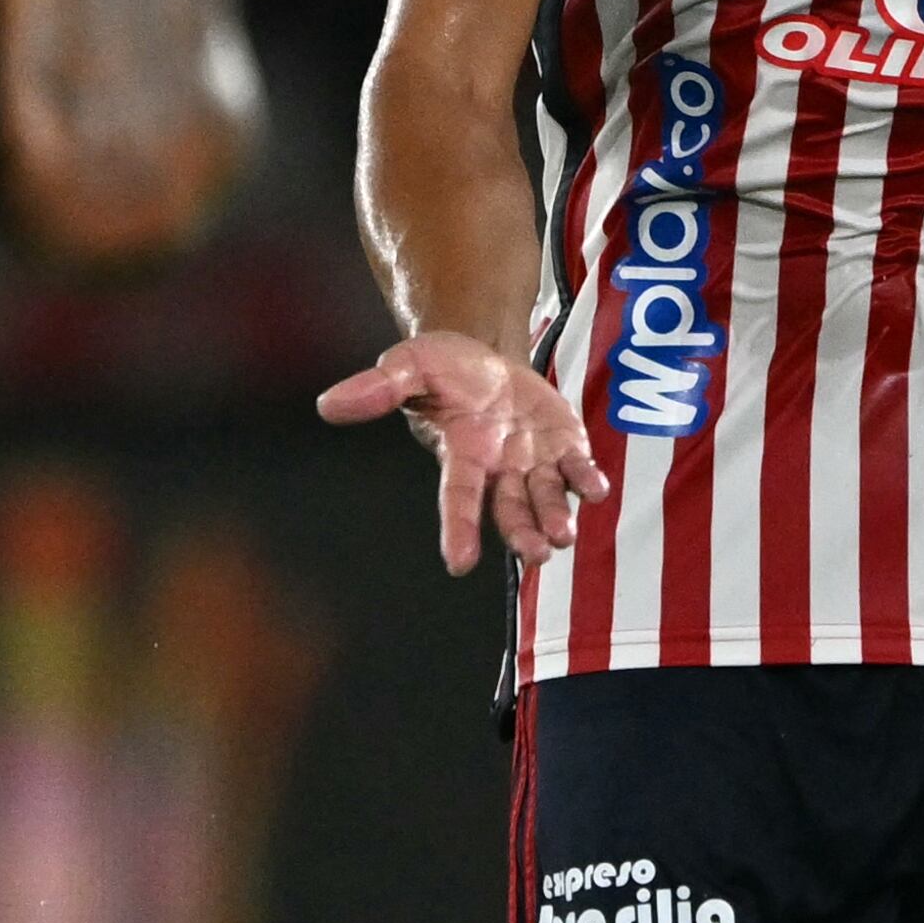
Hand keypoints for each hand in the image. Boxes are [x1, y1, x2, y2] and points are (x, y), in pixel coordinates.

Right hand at [316, 331, 611, 575]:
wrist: (485, 357)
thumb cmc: (442, 369)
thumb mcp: (408, 366)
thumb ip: (377, 387)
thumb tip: (327, 405)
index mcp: (461, 455)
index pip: (458, 497)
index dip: (458, 529)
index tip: (459, 564)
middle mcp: (499, 468)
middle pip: (510, 509)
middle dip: (523, 533)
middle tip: (538, 553)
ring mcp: (533, 461)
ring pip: (547, 499)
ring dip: (556, 518)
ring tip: (563, 536)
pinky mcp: (564, 446)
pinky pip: (578, 469)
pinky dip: (587, 480)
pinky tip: (596, 489)